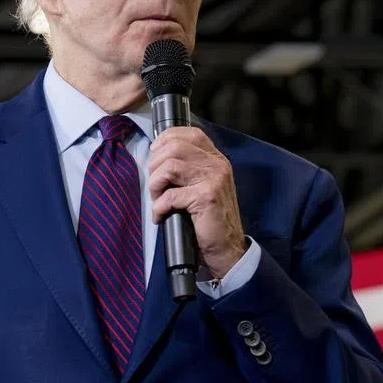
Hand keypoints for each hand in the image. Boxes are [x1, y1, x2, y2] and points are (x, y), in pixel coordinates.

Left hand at [148, 127, 246, 278]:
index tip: (155, 156)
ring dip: (156, 185)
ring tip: (158, 200)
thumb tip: (157, 156)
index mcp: (216, 159)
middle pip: (175, 147)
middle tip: (155, 185)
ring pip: (170, 167)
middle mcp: (217, 165)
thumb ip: (188, 169)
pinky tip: (161, 216)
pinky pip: (171, 195)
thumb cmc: (209, 220)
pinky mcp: (207, 197)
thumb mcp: (202, 187)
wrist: (227, 248)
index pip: (190, 134)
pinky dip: (159, 207)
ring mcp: (214, 179)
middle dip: (155, 165)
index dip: (166, 140)